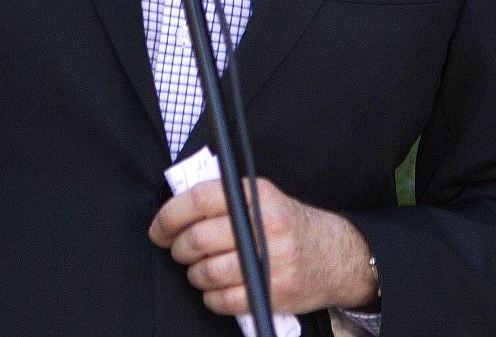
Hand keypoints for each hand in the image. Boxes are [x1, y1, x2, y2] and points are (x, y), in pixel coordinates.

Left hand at [149, 178, 376, 316]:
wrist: (337, 256)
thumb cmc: (290, 225)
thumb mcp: (264, 198)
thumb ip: (226, 199)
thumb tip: (176, 209)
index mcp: (256, 195)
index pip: (200, 199)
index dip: (170, 215)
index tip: (159, 228)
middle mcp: (264, 225)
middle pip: (198, 239)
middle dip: (178, 248)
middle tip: (178, 250)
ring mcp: (271, 261)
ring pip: (207, 272)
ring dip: (194, 274)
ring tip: (199, 269)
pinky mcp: (274, 292)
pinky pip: (224, 300)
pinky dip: (211, 297)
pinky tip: (216, 290)